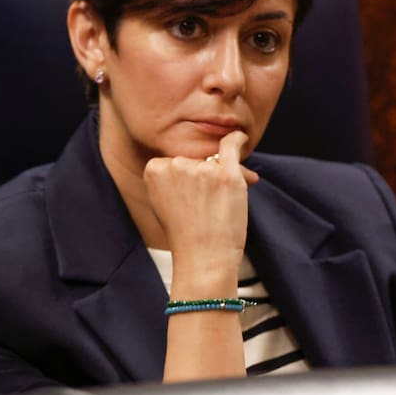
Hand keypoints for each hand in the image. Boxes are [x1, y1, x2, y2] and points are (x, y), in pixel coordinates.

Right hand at [143, 130, 257, 297]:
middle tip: (206, 206)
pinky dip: (237, 140)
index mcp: (154, 169)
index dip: (183, 181)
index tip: (186, 199)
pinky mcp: (227, 175)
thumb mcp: (161, 202)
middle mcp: (176, 164)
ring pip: (213, 162)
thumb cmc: (184, 233)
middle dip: (202, 178)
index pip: (172, 163)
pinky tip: (241, 137)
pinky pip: (232, 146)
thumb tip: (193, 160)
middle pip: (193, 161)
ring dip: (220, 176)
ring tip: (219, 205)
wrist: (203, 257)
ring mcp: (203, 169)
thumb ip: (168, 178)